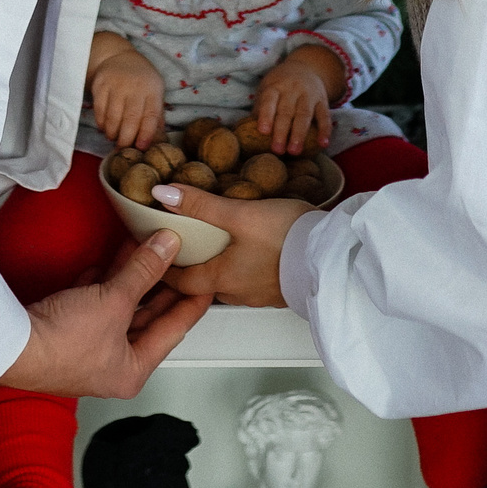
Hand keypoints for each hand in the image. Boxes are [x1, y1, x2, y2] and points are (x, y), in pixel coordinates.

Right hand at [0, 229, 210, 395]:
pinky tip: (111, 259)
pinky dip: (105, 281)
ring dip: (133, 275)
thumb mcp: (114, 301)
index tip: (209, 279)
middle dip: (162, 282)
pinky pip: (97, 302)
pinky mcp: (69, 331)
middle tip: (182, 255)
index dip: (193, 300)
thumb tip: (169, 244)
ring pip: (122, 306)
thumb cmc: (62, 342)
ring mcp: (90, 348)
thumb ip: (144, 270)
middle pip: (148, 316)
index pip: (175, 328)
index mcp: (133, 369)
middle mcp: (114, 363)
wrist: (11, 345)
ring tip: (150, 245)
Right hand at [89, 42, 167, 149]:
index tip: (141, 147)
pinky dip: (101, 124)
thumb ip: (156, 115)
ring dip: (112, 134)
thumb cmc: (141, 80)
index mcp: (153, 89)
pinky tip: (105, 127)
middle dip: (126, 139)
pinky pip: (99, 111)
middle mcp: (135, 86)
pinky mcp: (100, 85)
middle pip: (130, 119)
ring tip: (114, 137)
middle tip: (123, 148)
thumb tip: (158, 141)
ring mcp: (116, 84)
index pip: (151, 115)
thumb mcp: (154, 91)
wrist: (118, 56)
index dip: (146, 134)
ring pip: (113, 118)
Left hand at [153, 182, 310, 306]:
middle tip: (185, 245)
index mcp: (222, 278)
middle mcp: (239, 293)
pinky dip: (243, 267)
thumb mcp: (239, 213)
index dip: (166, 269)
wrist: (331, 256)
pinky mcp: (281, 288)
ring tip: (217, 244)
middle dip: (193, 266)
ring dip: (220, 267)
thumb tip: (162, 194)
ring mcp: (262, 294)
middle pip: (205, 283)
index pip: (182, 282)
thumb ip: (201, 204)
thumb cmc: (286, 237)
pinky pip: (253, 280)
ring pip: (230, 282)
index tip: (155, 257)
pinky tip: (252, 251)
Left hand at [255, 44, 344, 153]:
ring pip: (305, 114)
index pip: (269, 100)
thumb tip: (247, 132)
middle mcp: (292, 89)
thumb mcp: (267, 89)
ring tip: (295, 151)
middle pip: (287, 111)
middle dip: (282, 131)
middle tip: (277, 150)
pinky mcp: (323, 101)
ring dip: (300, 133)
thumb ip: (260, 108)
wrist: (306, 66)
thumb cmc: (280, 85)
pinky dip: (325, 130)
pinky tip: (323, 144)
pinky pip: (325, 116)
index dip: (266, 115)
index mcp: (275, 86)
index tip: (263, 131)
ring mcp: (309, 94)